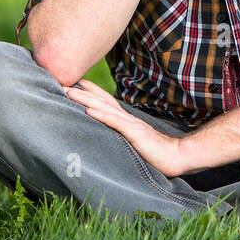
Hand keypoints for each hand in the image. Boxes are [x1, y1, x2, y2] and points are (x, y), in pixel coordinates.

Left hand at [63, 79, 189, 176]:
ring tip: (69, 92)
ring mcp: (131, 124)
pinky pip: (116, 123)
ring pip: (105, 108)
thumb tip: (113, 138)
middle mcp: (128, 119)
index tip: (75, 83)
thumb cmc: (159, 154)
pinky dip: (102, 116)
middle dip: (81, 92)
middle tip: (61, 82)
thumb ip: (126, 138)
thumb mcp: (137, 143)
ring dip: (86, 100)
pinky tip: (89, 111)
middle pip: (102, 101)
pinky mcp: (135, 133)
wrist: (178, 156)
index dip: (91, 92)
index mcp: (128, 121)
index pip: (107, 103)